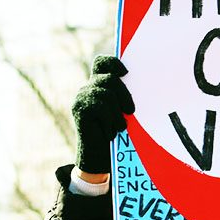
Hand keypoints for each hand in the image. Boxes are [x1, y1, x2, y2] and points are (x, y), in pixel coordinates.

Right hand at [71, 55, 134, 173]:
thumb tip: (141, 84)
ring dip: (117, 113)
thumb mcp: (122, 111)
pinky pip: (101, 107)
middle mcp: (88, 88)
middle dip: (125, 94)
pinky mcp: (78, 109)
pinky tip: (110, 132)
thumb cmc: (116, 133)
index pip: (101, 63)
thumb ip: (124, 96)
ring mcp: (81, 97)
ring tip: (120, 127)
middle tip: (131, 111)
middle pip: (109, 78)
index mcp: (98, 85)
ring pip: (107, 94)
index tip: (126, 72)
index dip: (113, 62)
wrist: (99, 156)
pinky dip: (110, 120)